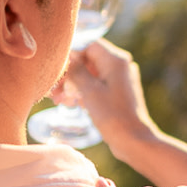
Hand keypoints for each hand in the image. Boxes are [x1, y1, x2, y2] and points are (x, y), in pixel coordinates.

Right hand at [61, 39, 157, 154]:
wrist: (133, 141)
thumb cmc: (113, 115)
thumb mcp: (89, 91)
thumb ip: (76, 70)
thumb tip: (66, 56)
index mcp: (116, 60)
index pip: (89, 46)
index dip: (71, 56)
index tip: (57, 71)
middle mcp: (120, 66)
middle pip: (88, 61)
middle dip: (69, 74)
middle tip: (52, 89)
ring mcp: (119, 80)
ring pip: (90, 75)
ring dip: (73, 85)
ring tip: (56, 100)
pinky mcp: (117, 94)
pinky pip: (96, 86)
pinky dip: (82, 92)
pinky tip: (69, 103)